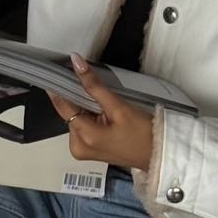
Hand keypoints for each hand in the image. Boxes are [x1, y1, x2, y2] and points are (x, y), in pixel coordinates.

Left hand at [49, 54, 154, 172]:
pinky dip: (89, 116)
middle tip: (94, 89)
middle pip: (68, 111)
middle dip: (78, 97)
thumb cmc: (142, 133)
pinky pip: (81, 126)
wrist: (156, 153)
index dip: (60, 86)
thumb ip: (94, 85)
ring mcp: (81, 149)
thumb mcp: (118, 106)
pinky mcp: (87, 149)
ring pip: (75, 117)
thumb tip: (77, 64)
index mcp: (83, 137)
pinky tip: (103, 115)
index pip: (62, 105)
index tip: (60, 71)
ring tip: (105, 106)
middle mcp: (77, 146)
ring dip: (84, 107)